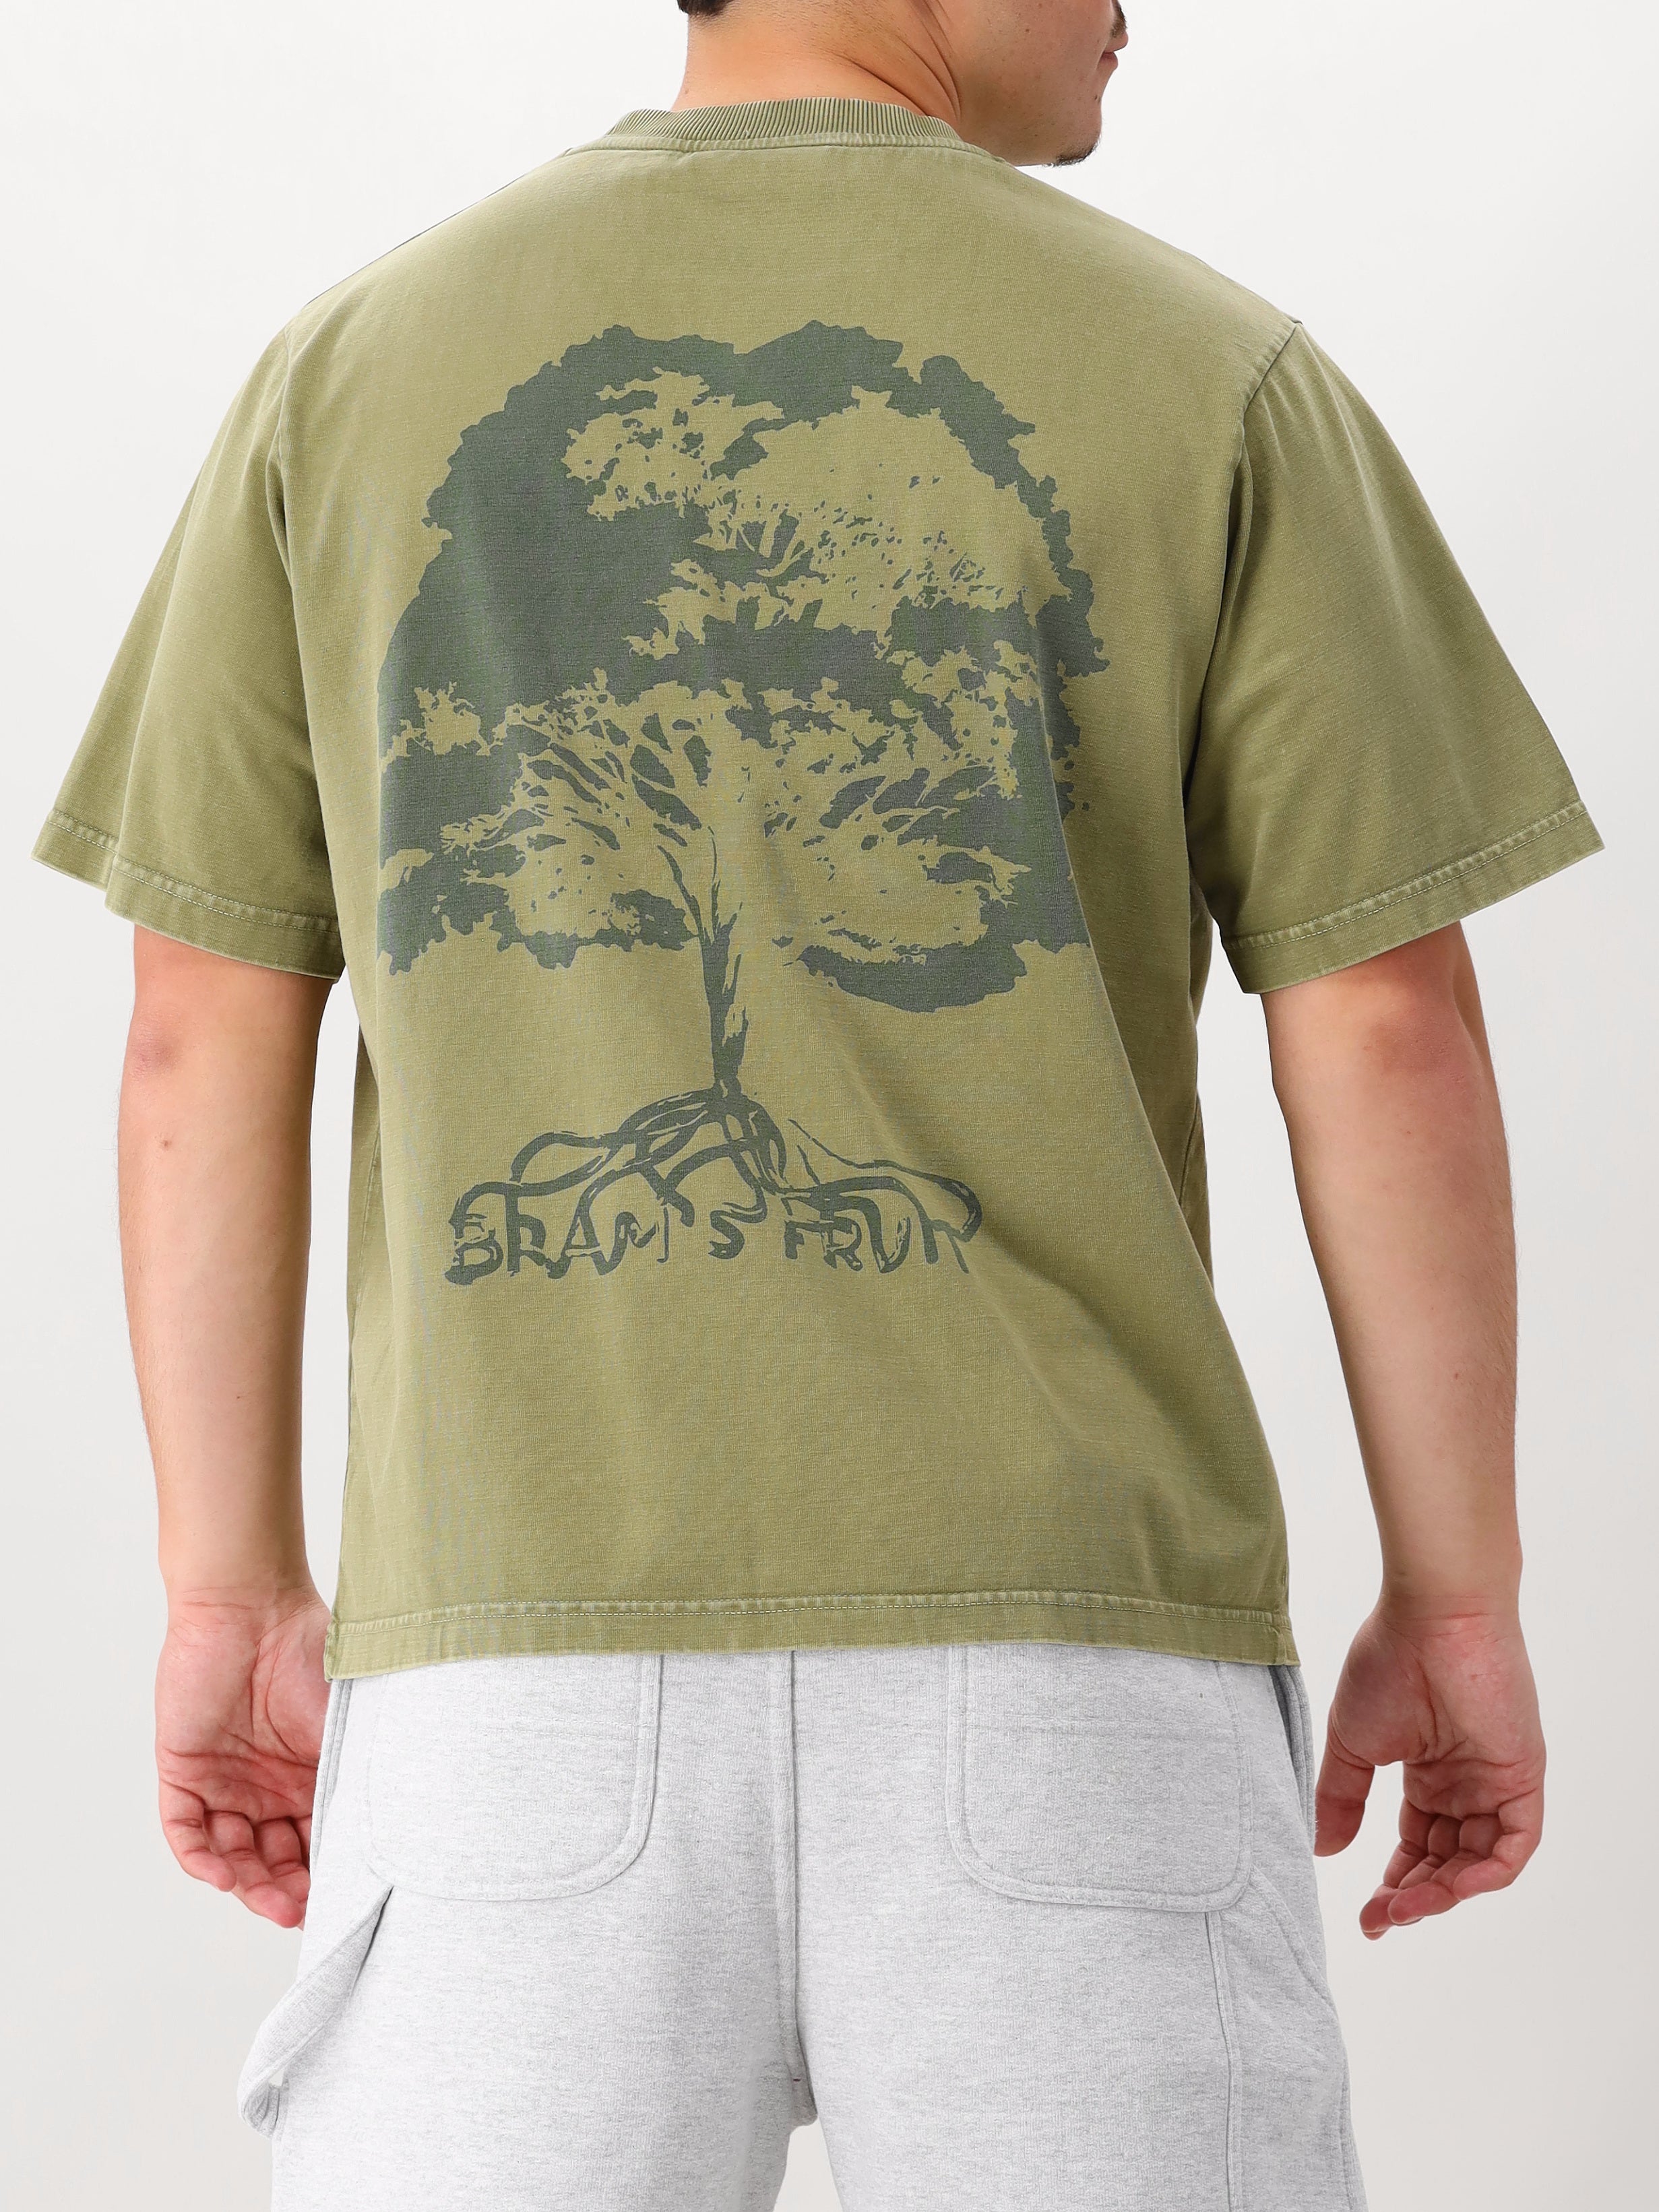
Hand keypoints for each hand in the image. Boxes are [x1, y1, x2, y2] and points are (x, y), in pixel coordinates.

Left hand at [155, 1589, 330, 1927]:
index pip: (314, 1843)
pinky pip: (185, 1829)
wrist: (253, 1607)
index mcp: (308, 1775)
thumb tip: (400, 1832)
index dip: (323, 1878)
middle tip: (297, 1912)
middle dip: (284, 1892)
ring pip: (230, 1853)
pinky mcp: (183, 1769)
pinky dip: (201, 1857)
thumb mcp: (350, 1722)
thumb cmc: (311, 1652)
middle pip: (272, 1860)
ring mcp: (223, 1780)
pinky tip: (223, 1875)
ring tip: (266, 1900)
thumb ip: (363, 1771)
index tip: (340, 1902)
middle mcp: (266, 1786)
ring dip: (247, 1883)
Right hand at [1315, 1605, 1544, 1937]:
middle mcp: (1468, 1781)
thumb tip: (1323, 1851)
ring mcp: (1497, 1780)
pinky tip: (1449, 1888)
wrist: (1431, 1616)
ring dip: (1444, 1893)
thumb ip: (1342, 1798)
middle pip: (1448, 1860)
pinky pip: (1515, 1845)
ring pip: (1479, 1861)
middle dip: (1415, 1896)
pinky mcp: (1522, 1776)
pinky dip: (1485, 1874)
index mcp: (1430, 1771)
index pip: (1420, 1844)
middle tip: (1381, 1918)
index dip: (1396, 1882)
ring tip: (1403, 1907)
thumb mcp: (1354, 1741)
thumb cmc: (1389, 1662)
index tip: (1367, 1914)